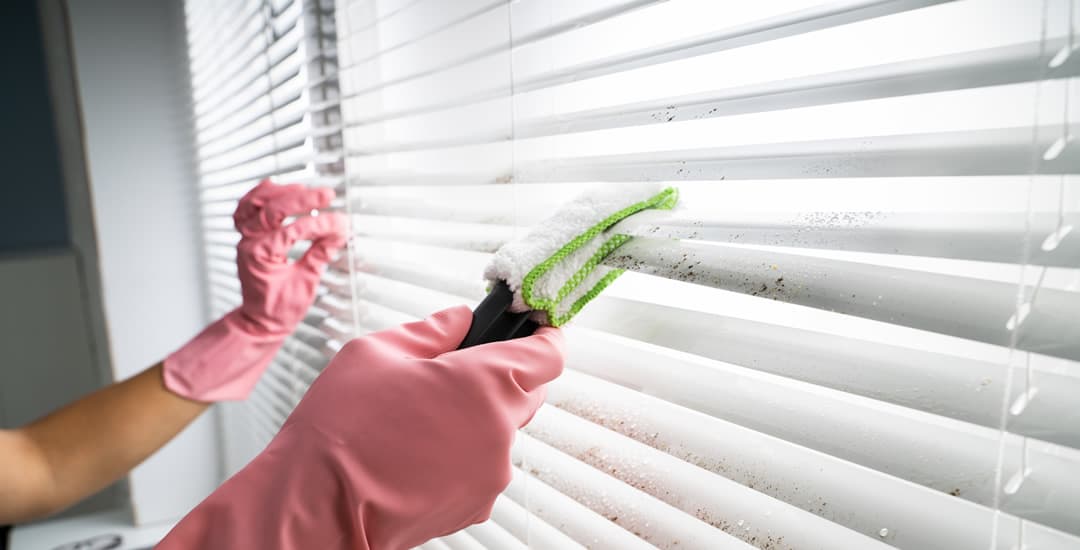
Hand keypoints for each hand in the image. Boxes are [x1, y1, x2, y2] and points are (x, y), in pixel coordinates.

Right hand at [156, 306, 564, 549]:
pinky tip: (420, 451)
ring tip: (424, 418)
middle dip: (505, 376)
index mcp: (487, 381)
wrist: (320, 505)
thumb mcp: (378, 351)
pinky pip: (484, 466)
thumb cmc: (343, 428)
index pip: (549, 354)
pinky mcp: (477, 504)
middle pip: (529, 392)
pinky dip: (465, 453)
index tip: (534, 329)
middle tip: (459, 371)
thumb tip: (459, 319)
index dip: (544, 337)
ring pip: (504, 431)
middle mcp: (501, 429)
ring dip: (481, 418)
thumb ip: (433, 329)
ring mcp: (492, 472)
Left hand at [233, 179, 346, 334]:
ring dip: (279, 192)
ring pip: (254, 203)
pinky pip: (247, 208)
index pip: (293, 231)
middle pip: (272, 209)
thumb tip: (340, 232)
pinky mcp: (248, 236)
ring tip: (304, 188)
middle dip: (302, 199)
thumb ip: (320, 254)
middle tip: (328, 195)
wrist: (260, 321)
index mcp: (260, 256)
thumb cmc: (279, 309)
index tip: (342, 223)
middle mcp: (248, 243)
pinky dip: (261, 195)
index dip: (320, 224)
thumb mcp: (305, 284)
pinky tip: (279, 187)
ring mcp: (245, 238)